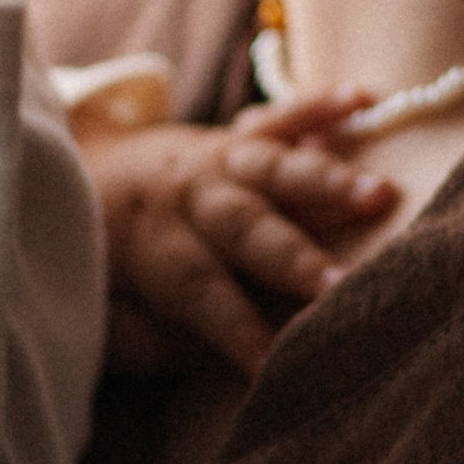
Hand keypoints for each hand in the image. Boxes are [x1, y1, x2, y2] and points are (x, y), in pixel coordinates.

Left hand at [84, 95, 397, 376]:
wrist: (84, 167)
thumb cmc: (101, 254)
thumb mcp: (98, 304)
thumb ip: (142, 333)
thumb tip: (194, 350)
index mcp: (151, 239)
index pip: (199, 289)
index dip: (236, 328)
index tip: (273, 364)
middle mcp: (189, 192)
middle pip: (245, 226)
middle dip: (294, 257)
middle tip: (339, 284)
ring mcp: (219, 157)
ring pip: (275, 167)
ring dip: (328, 182)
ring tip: (379, 193)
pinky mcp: (241, 134)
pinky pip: (281, 115)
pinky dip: (319, 105)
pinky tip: (363, 99)